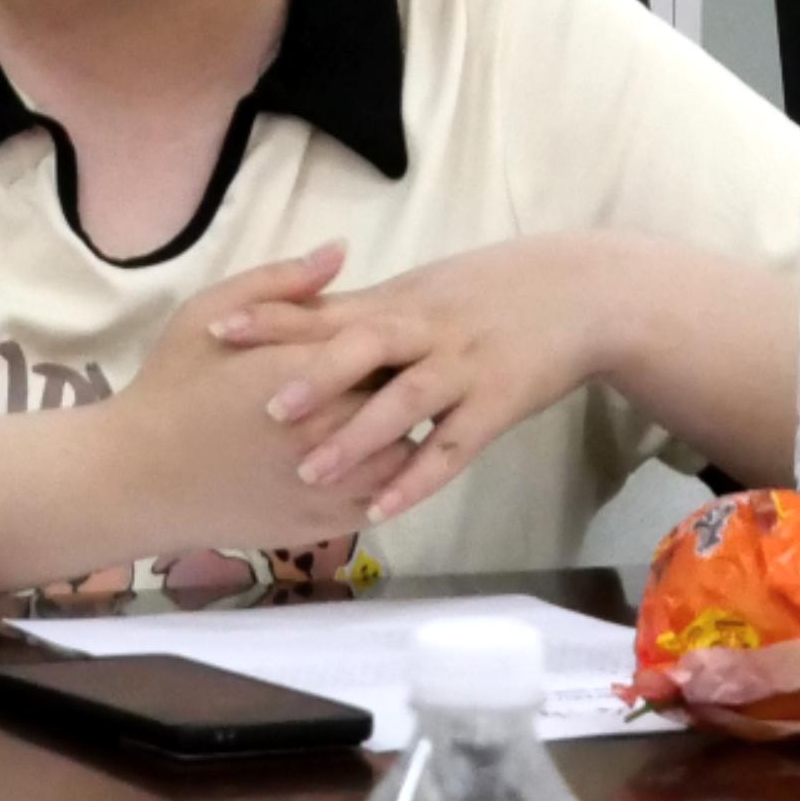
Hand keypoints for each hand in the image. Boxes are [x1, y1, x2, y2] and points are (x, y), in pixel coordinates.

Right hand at [104, 243, 423, 555]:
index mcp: (307, 371)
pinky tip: (370, 459)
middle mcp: (330, 430)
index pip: (385, 345)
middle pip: (404, 398)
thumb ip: (280, 281)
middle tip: (392, 370)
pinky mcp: (325, 524)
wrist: (138, 478)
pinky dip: (390, 479)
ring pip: (406, 453)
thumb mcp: (208, 314)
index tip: (380, 332)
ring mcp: (332, 484)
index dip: (389, 337)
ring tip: (386, 415)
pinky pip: (385, 499)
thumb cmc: (170, 388)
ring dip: (402, 431)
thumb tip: (341, 249)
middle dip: (402, 381)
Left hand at [212, 235, 615, 526]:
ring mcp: (463, 368)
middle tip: (264, 411)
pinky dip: (416, 478)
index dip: (273, 319)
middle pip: (363, 350)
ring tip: (310, 473)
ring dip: (357, 438)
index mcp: (401, 301)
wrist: (581, 294)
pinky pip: (453, 447)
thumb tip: (300, 312)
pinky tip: (380, 511)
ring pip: (405, 403)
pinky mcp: (497, 404)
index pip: (326, 308)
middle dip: (313, 379)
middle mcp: (426, 330)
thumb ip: (366, 308)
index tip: (217, 330)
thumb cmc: (491, 292)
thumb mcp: (425, 290)